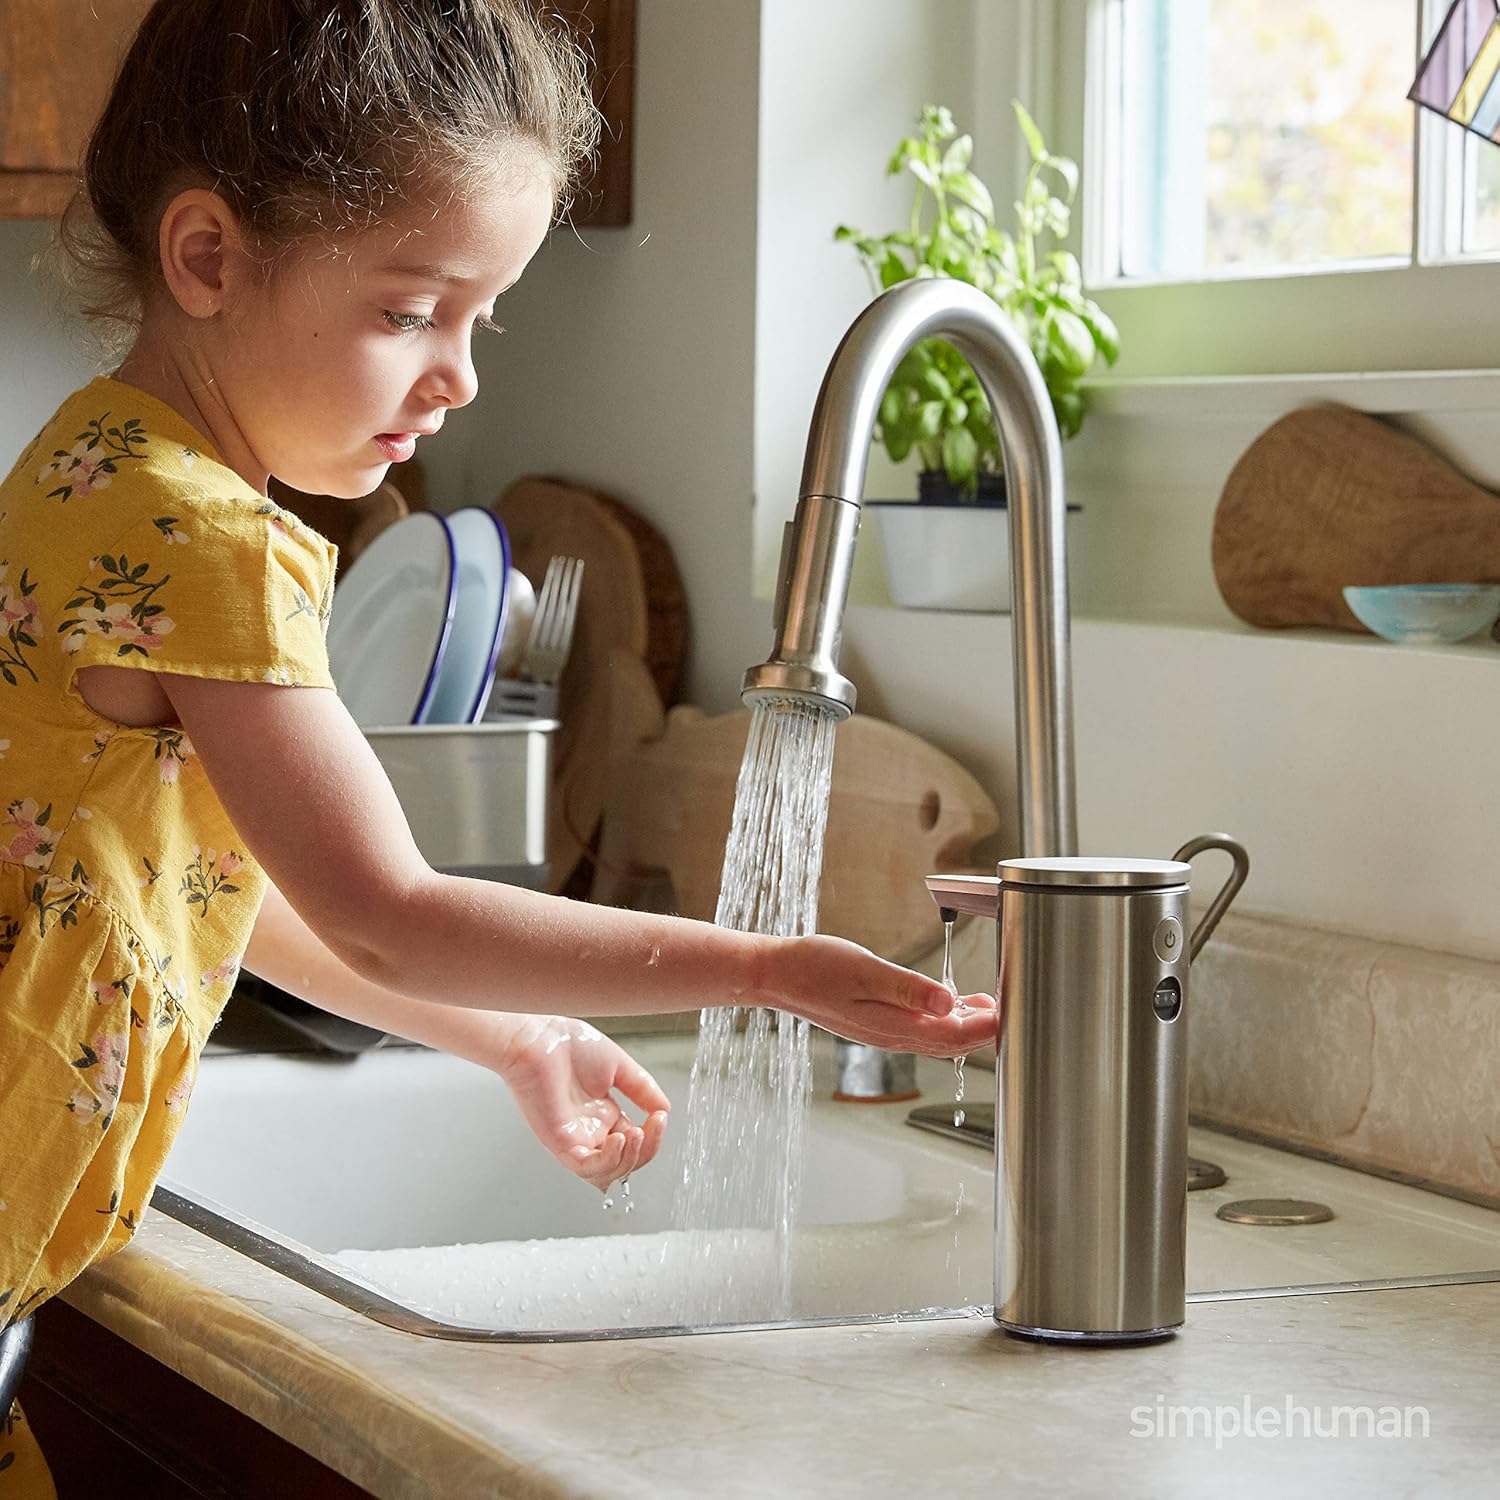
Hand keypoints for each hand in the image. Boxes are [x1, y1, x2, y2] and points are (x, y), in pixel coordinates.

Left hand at [493, 1015, 669, 1190]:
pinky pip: (585, 1167)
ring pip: (606, 1173)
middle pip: (624, 1163)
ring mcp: (574, 1138)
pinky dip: (607, 1160)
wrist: (540, 1038)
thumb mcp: (618, 1066)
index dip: (652, 1136)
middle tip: (654, 1126)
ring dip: (628, 1159)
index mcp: (603, 1114)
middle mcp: (589, 1130)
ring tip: (637, 1134)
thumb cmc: (567, 1044)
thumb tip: (664, 1109)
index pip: (635, 1143)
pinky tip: (619, 1139)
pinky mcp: (558, 1142)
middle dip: (646, 1150)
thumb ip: (642, 1089)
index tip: (661, 1116)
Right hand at [770, 933, 996, 1056]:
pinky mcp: (878, 1022)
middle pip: (951, 1043)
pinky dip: (945, 1017)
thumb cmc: (816, 968)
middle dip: (984, 1029)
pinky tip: (952, 1001)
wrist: (778, 975)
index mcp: (893, 1027)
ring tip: (990, 1004)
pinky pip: (921, 1028)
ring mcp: (885, 1032)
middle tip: (1012, 1005)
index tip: (1012, 1010)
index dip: (987, 1027)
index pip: (954, 1037)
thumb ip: (909, 987)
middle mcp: (893, 1037)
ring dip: (967, 1024)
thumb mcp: (865, 970)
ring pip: (938, 1037)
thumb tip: (949, 1001)